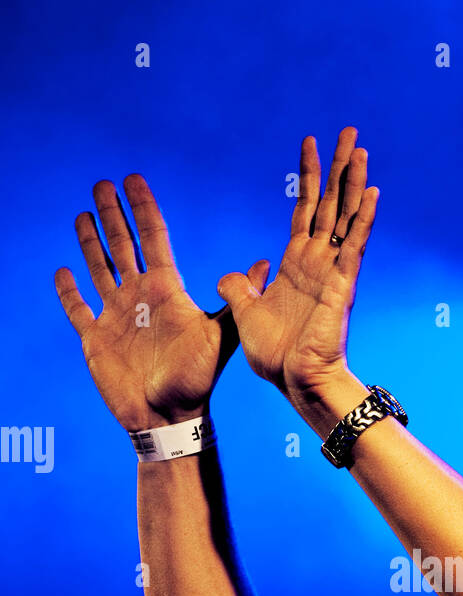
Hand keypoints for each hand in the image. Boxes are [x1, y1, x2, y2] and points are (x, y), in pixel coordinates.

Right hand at [55, 175, 264, 432]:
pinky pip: (77, 309)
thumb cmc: (198, 379)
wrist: (171, 416)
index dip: (143, 207)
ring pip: (100, 268)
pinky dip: (69, 292)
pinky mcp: (96, 338)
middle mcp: (140, 296)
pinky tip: (63, 271)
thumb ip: (237, 300)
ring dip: (90, 241)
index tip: (134, 179)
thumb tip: (265, 264)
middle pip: (122, 244)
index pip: (153, 237)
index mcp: (166, 289)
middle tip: (103, 182)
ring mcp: (116, 315)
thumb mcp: (222, 335)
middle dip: (112, 214)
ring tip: (84, 213)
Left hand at [216, 126, 378, 429]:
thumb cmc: (276, 358)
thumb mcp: (245, 315)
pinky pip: (353, 246)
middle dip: (337, 166)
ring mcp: (332, 271)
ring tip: (359, 148)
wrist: (295, 383)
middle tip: (348, 131)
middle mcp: (317, 262)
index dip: (307, 176)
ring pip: (345, 216)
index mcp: (295, 265)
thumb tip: (227, 275)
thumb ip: (239, 289)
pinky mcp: (341, 285)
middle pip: (331, 203)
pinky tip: (371, 191)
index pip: (304, 209)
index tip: (310, 142)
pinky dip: (363, 219)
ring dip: (353, 182)